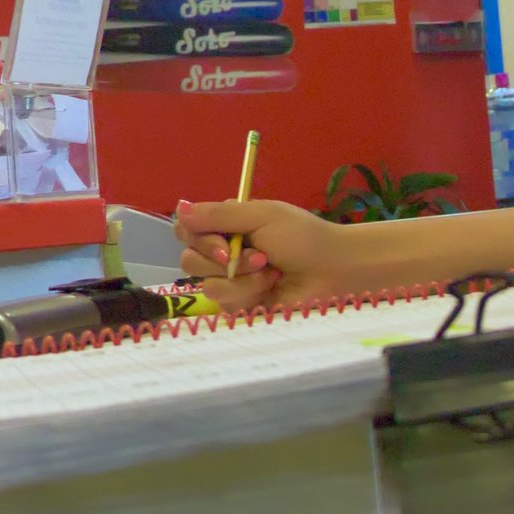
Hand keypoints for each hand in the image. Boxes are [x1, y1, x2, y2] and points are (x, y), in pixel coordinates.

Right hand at [173, 197, 353, 308]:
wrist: (333, 271)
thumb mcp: (262, 216)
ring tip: (271, 271)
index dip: (198, 237)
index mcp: (227, 227)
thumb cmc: (303, 238)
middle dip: (224, 259)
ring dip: (242, 277)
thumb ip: (219, 214)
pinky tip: (271, 287)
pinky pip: (224, 303)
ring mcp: (231, 282)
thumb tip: (179, 207)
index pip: (186, 230)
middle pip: (189, 260)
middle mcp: (224, 253)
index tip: (224, 239)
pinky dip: (249, 293)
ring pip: (206, 284)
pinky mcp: (240, 306)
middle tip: (261, 256)